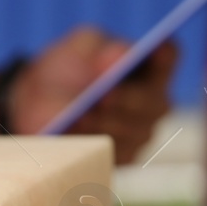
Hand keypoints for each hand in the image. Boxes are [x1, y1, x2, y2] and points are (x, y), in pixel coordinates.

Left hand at [8, 26, 177, 163]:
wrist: (38, 100)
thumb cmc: (68, 67)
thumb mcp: (80, 47)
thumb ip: (100, 48)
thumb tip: (118, 57)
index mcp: (150, 66)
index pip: (167, 55)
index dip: (164, 54)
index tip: (154, 50)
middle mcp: (154, 102)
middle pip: (152, 102)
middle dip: (127, 99)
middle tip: (105, 95)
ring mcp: (140, 133)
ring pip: (132, 132)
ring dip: (105, 124)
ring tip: (81, 116)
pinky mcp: (121, 158)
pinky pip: (113, 155)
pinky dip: (92, 144)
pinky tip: (73, 135)